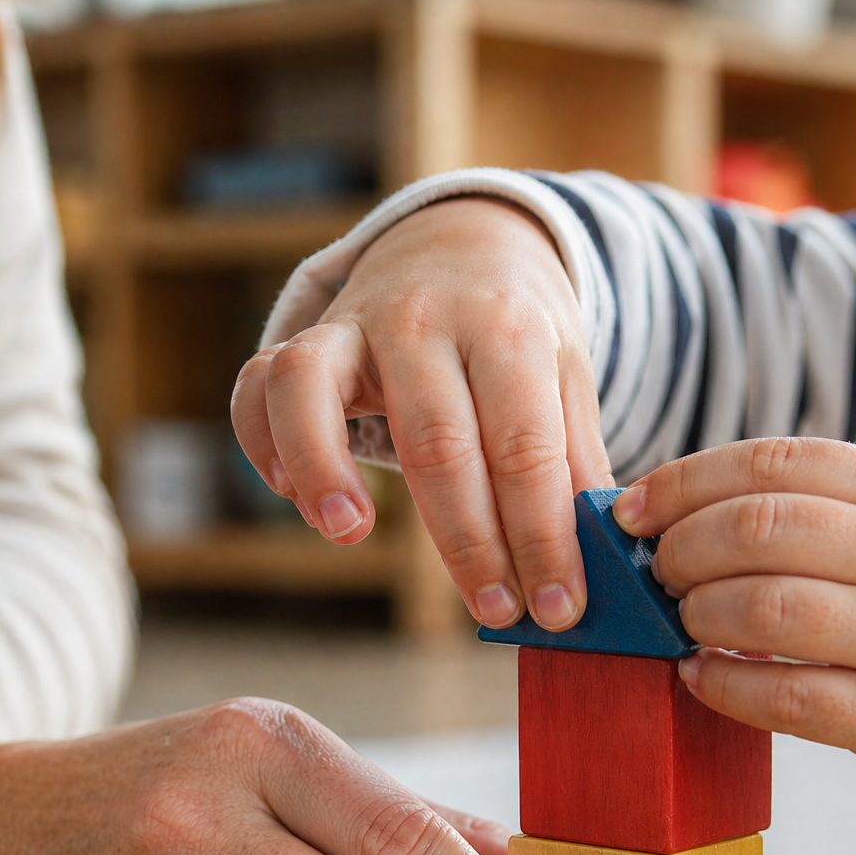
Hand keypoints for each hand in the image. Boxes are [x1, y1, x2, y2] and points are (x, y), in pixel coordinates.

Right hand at [231, 198, 612, 631]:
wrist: (461, 243)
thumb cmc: (516, 334)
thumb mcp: (565, 379)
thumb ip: (574, 465)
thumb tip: (596, 565)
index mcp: (508, 329)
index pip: (525, 448)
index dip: (542, 536)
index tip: (557, 609)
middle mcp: (425, 320)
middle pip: (437, 441)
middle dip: (468, 542)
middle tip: (493, 611)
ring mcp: (353, 326)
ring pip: (313, 390)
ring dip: (324, 467)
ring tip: (350, 535)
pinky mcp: (303, 339)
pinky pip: (259, 386)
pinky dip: (263, 442)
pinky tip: (293, 498)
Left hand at [613, 436, 855, 796]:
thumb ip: (828, 521)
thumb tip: (686, 517)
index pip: (778, 461)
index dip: (687, 481)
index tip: (634, 509)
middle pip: (759, 528)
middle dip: (681, 549)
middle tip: (657, 575)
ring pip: (765, 608)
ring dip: (699, 616)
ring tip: (685, 625)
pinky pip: (785, 697)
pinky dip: (723, 686)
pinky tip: (701, 679)